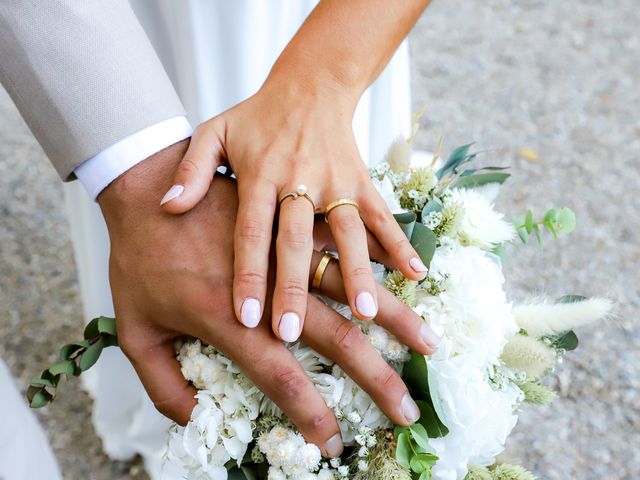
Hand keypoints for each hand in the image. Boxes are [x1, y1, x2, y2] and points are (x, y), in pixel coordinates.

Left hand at [99, 140, 438, 455]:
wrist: (147, 172)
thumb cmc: (137, 246)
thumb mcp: (130, 319)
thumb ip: (159, 376)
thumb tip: (192, 419)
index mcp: (228, 305)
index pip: (277, 368)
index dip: (307, 408)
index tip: (334, 441)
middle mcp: (270, 268)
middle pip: (329, 328)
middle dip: (370, 371)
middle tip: (402, 407)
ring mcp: (293, 227)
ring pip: (351, 275)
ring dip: (390, 312)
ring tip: (424, 344)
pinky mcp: (305, 196)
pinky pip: (357, 224)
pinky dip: (392, 249)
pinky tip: (418, 273)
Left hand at [160, 80, 427, 343]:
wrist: (310, 85)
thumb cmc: (257, 117)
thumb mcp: (215, 132)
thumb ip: (192, 169)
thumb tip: (167, 207)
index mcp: (258, 174)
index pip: (251, 232)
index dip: (250, 275)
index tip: (248, 318)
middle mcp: (298, 179)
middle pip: (296, 241)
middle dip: (295, 288)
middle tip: (293, 333)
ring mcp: (335, 181)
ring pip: (347, 231)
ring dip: (357, 272)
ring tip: (366, 313)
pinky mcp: (362, 180)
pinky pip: (382, 215)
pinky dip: (400, 243)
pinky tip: (418, 274)